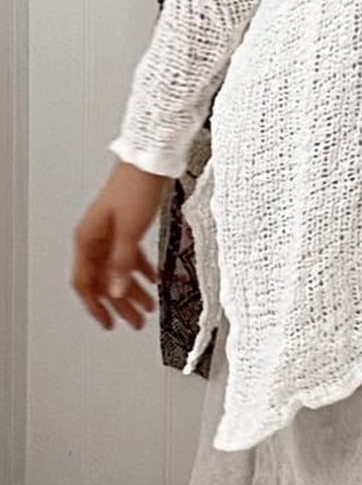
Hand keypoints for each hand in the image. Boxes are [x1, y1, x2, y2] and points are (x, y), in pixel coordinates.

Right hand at [71, 160, 170, 330]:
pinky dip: (141, 269)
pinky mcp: (128, 225)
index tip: (109, 324)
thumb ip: (122, 263)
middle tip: (134, 321)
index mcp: (88, 238)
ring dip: (132, 289)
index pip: (85, 282)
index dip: (95, 306)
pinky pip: (130, 255)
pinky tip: (154, 279)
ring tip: (148, 307)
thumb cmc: (135, 187)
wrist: (150, 160)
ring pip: (118, 269)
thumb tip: (115, 292)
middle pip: (104, 279)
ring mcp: (112, 231)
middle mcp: (97, 236)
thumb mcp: (129, 231)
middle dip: (119, 303)